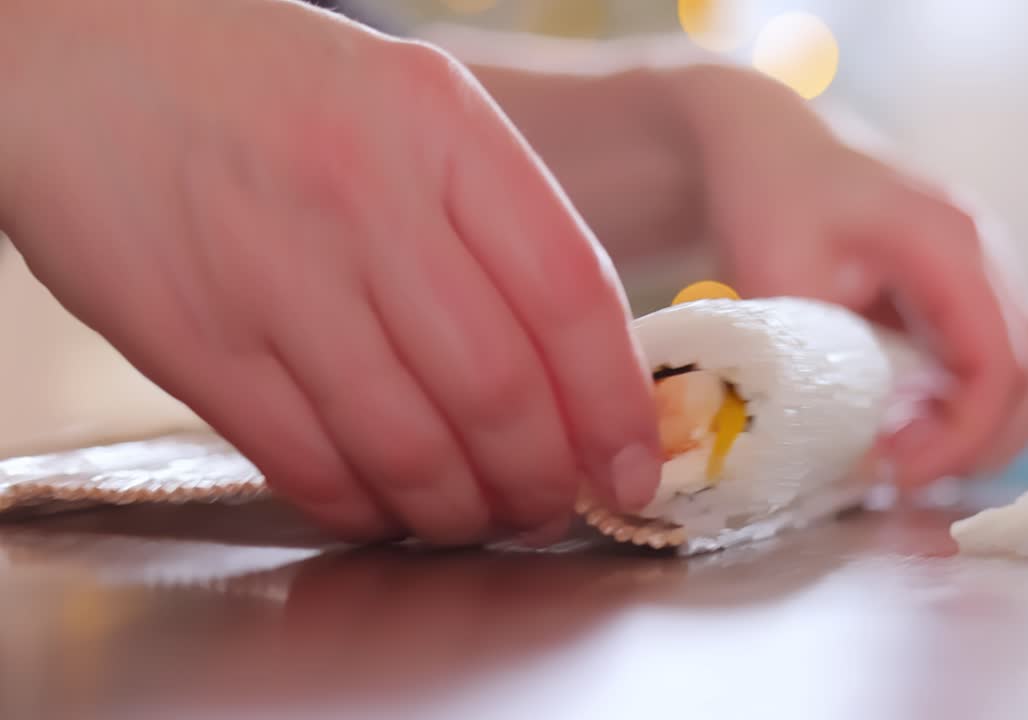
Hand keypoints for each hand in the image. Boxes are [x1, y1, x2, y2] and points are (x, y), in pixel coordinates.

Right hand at [0, 0, 660, 542]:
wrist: (84, 58)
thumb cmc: (273, 88)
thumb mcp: (413, 106)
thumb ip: (501, 220)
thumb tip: (582, 366)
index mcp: (443, 128)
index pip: (571, 295)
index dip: (614, 404)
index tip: (634, 465)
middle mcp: (366, 198)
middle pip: (497, 390)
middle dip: (543, 479)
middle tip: (553, 506)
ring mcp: (275, 274)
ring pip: (408, 446)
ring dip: (460, 510)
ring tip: (479, 518)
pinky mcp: (196, 342)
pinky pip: (308, 463)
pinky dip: (365, 508)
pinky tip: (388, 508)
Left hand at [672, 66, 1027, 487]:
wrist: (766, 142)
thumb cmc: (768, 196)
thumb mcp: (776, 275)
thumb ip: (821, 357)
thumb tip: (858, 444)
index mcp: (950, 245)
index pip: (998, 366)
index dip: (959, 437)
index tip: (895, 471)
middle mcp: (987, 256)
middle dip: (980, 444)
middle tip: (900, 473)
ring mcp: (984, 271)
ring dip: (980, 431)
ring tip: (902, 455)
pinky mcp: (965, 289)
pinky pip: (996, 362)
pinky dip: (967, 409)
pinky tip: (904, 424)